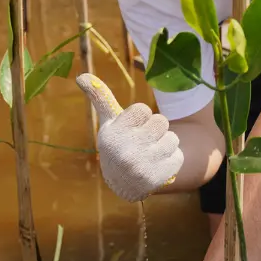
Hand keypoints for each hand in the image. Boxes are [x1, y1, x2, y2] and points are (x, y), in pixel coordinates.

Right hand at [77, 73, 183, 201]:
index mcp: (112, 135)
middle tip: (143, 142)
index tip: (132, 128)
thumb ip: (100, 98)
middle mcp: (125, 151)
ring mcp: (142, 166)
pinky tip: (157, 167)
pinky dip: (171, 160)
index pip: (143, 109)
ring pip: (173, 138)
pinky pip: (179, 156)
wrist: (125, 185)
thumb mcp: (109, 122)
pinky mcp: (158, 178)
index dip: (141, 118)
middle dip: (155, 130)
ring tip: (150, 154)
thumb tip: (81, 76)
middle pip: (161, 121)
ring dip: (165, 144)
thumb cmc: (119, 144)